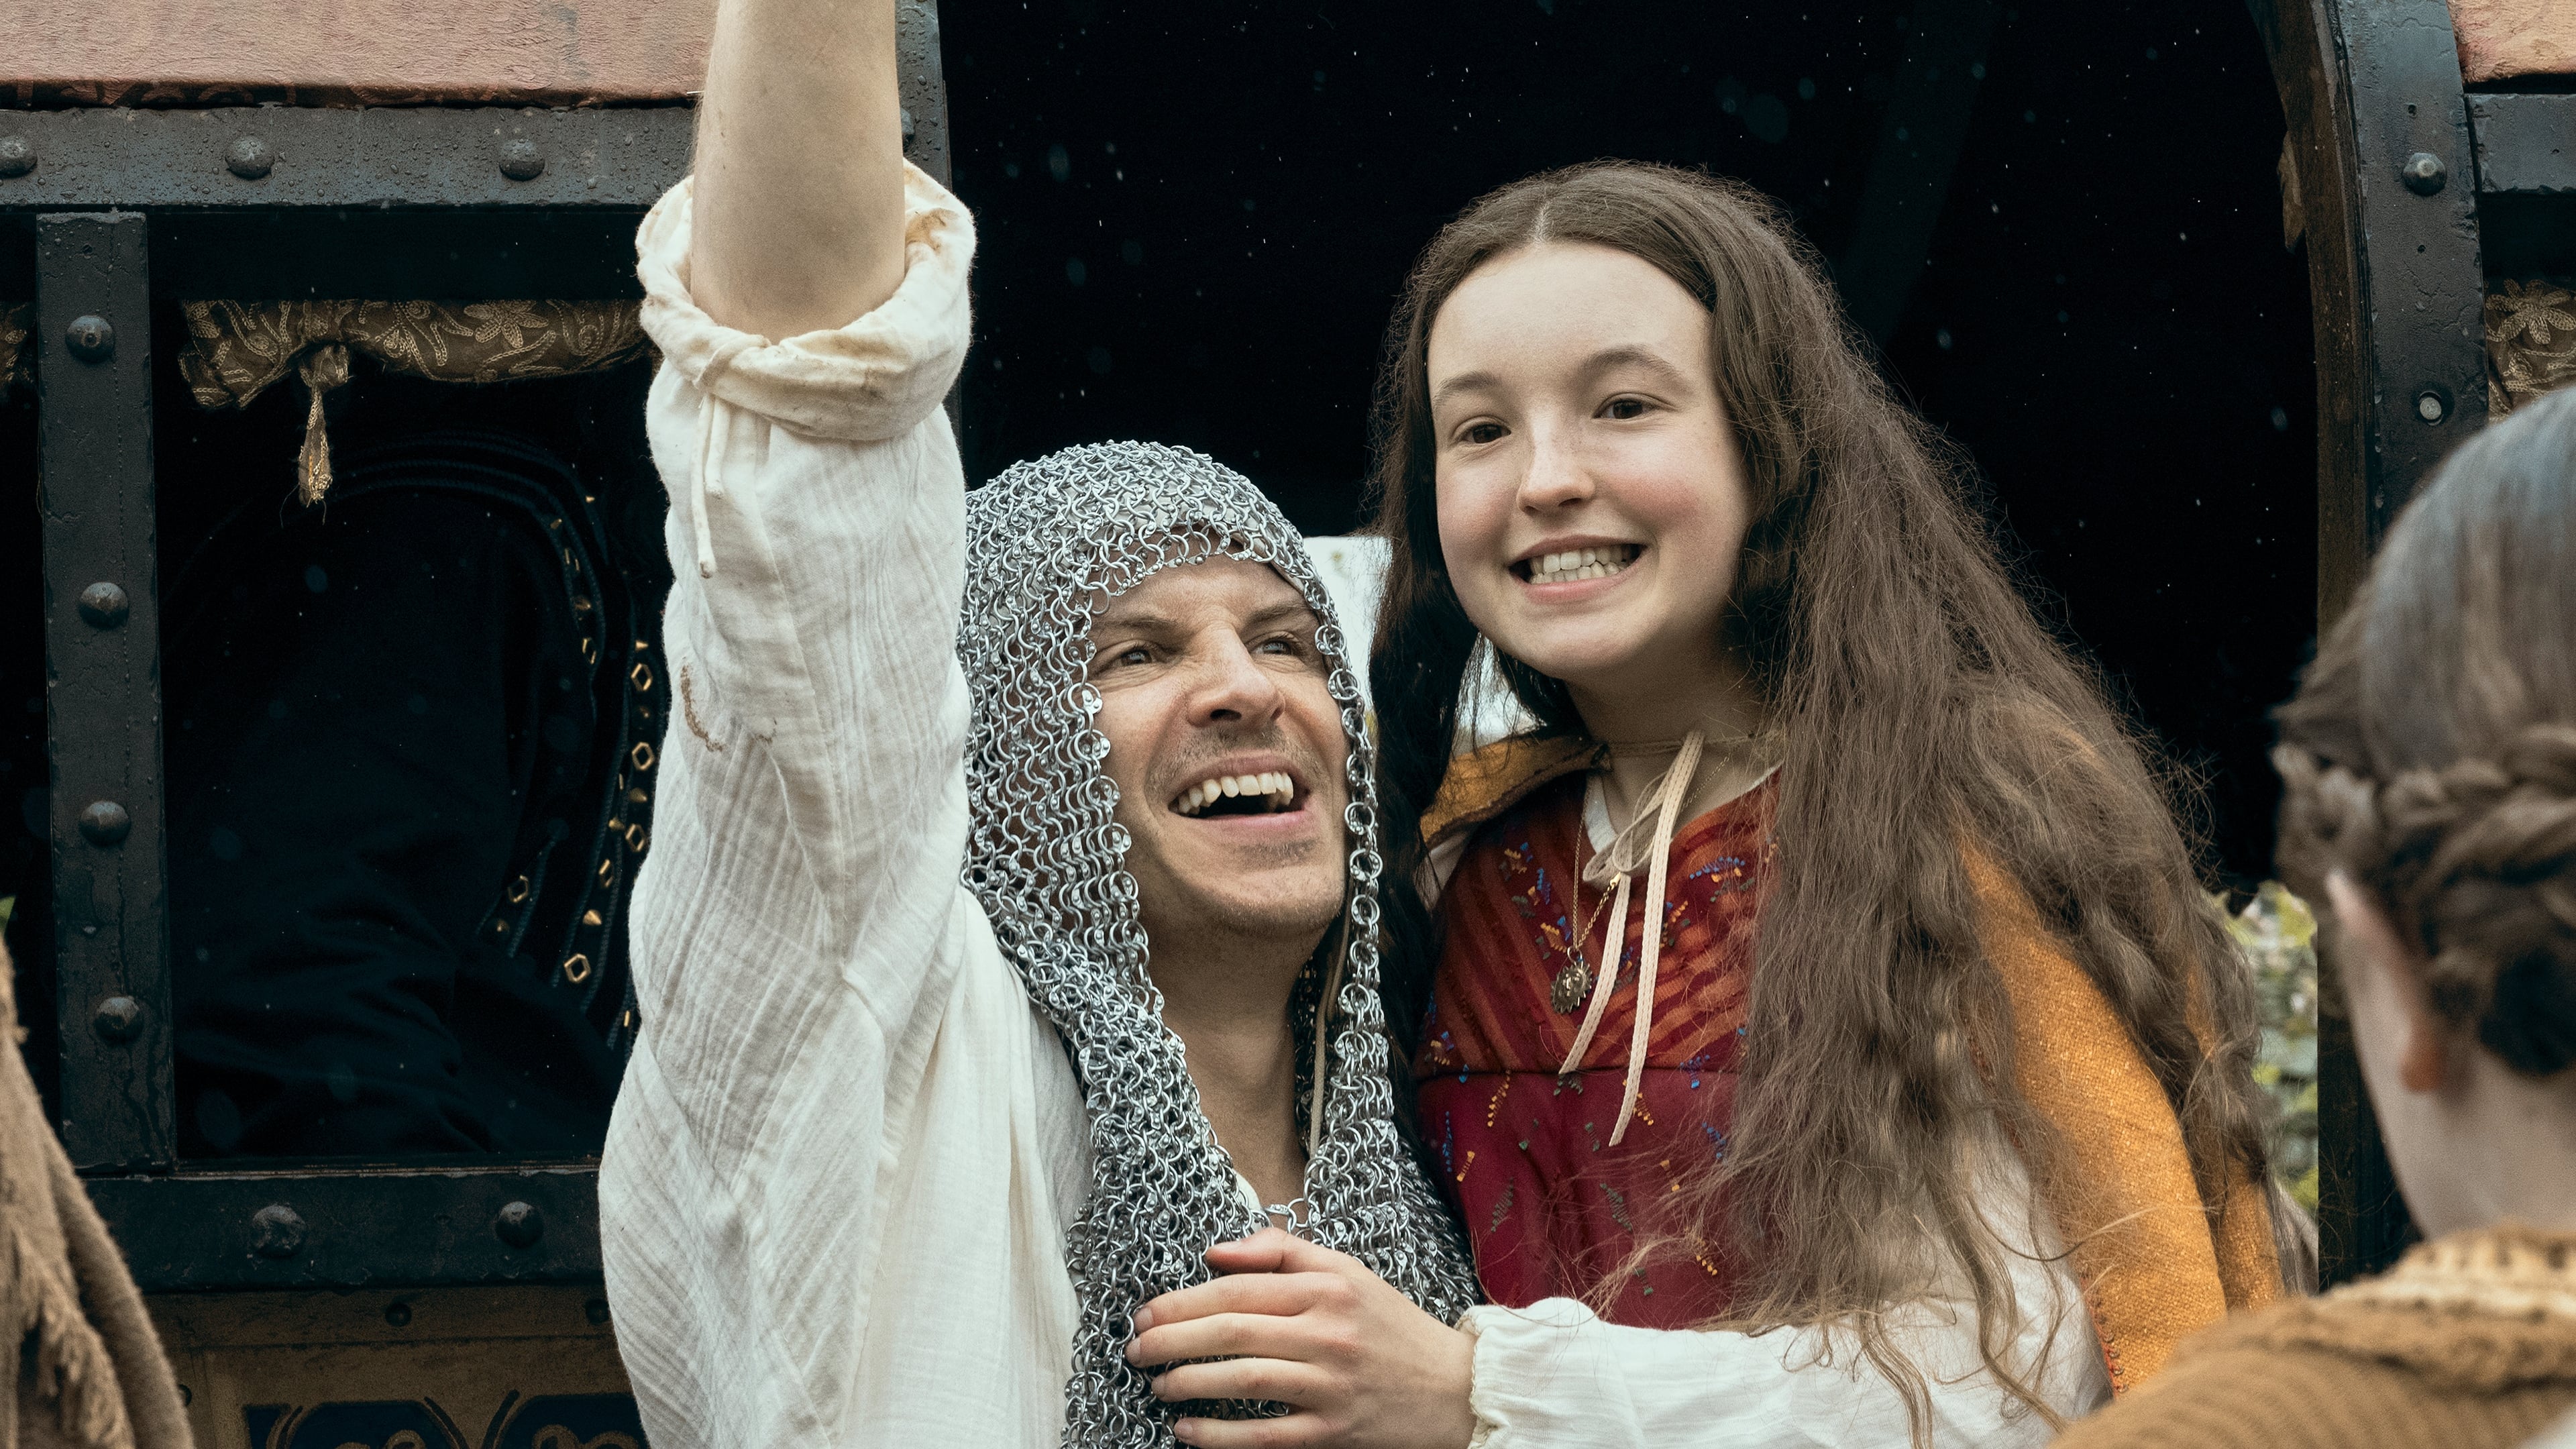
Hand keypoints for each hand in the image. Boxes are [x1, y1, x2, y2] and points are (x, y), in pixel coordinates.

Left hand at [1125, 1228, 1476, 1448]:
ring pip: (1242, 1379)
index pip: (1238, 1288)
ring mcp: (1330, 1386)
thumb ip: (1282, 1253)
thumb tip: (1215, 1252)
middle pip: (1231, 1330)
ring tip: (1156, 1384)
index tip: (1146, 1313)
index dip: (1182, 1300)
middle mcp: (1328, 1333)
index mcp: (1327, 1288)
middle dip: (1171, 1339)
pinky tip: (1186, 1429)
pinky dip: (1218, 1435)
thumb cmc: (1392, 1327)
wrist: (1456, 1389)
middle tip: (1137, 1349)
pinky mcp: (1333, 1433)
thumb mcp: (1347, 1272)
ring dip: (1187, 1382)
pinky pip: (1264, 1437)